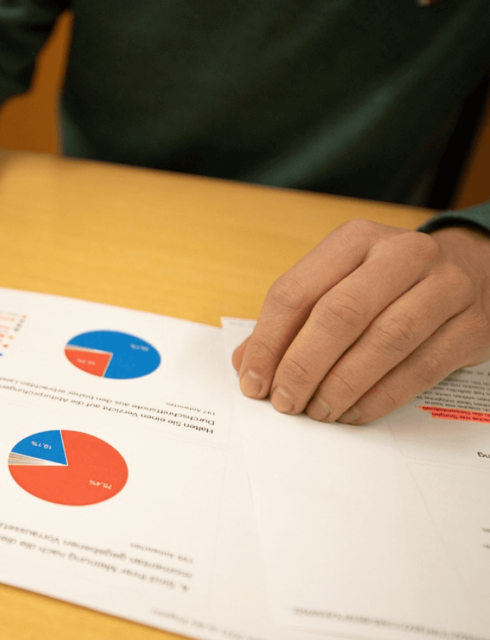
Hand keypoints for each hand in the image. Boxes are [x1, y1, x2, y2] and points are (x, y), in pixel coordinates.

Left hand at [232, 219, 489, 423]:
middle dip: (302, 366)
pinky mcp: (473, 325)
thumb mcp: (340, 282)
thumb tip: (247, 364)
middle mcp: (401, 254)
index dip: (268, 342)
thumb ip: (293, 320)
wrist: (478, 270)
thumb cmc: (391, 282)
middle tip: (284, 401)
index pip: (296, 291)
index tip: (252, 379)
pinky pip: (419, 369)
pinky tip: (353, 412)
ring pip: (383, 342)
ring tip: (317, 410)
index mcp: (355, 239)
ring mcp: (444, 286)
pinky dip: (379, 397)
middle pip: (339, 314)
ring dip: (341, 385)